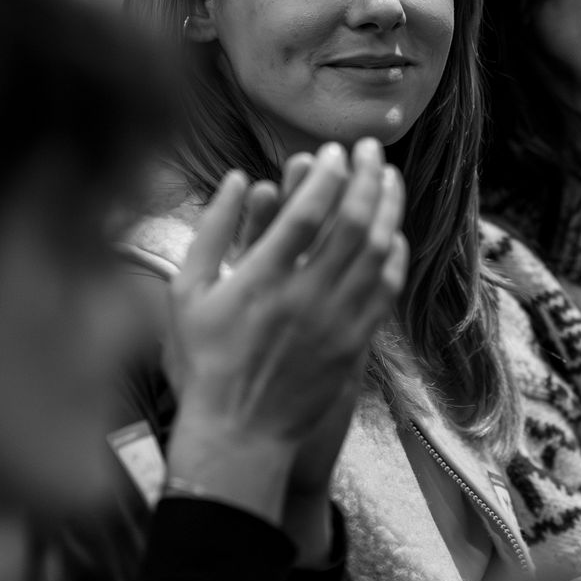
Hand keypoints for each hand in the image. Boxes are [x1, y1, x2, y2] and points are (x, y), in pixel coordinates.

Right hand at [162, 141, 407, 529]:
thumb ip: (211, 231)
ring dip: (388, 207)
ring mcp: (335, 322)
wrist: (238, 432)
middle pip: (352, 223)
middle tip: (370, 149)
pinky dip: (394, 255)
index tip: (333, 150)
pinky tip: (393, 232)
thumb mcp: (186, 292)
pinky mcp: (353, 344)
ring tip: (388, 176)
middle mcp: (305, 298)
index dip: (326, 174)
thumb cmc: (204, 361)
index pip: (307, 211)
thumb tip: (235, 178)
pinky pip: (384, 290)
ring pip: (377, 252)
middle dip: (366, 176)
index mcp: (261, 280)